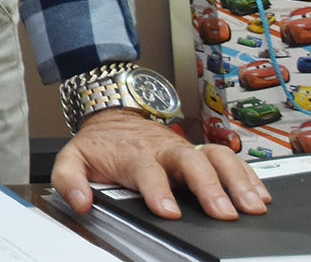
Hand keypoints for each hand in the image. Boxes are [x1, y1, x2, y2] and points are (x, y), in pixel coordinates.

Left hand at [51, 109, 271, 219]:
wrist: (114, 114)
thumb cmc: (100, 142)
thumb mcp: (73, 156)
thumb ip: (69, 179)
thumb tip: (80, 202)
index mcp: (133, 153)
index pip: (147, 171)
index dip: (157, 191)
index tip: (168, 211)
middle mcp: (163, 150)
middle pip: (190, 162)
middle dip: (208, 188)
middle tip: (222, 213)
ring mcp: (185, 149)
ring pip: (216, 156)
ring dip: (236, 180)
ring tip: (252, 205)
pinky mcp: (200, 152)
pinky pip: (229, 158)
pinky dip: (247, 175)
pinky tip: (259, 194)